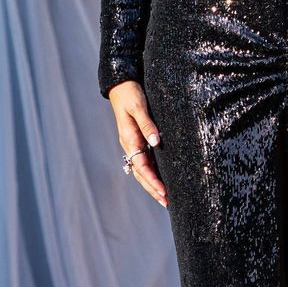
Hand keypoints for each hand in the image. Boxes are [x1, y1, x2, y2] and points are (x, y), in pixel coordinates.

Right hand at [107, 81, 167, 207]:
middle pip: (140, 173)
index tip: (164, 193)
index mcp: (128, 138)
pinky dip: (151, 172)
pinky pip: (144, 160)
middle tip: (167, 203)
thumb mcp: (139, 106)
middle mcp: (129, 143)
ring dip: (152, 184)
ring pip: (141, 169)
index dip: (153, 181)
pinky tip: (160, 178)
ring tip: (164, 197)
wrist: (121, 83)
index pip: (141, 166)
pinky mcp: (136, 138)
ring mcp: (132, 142)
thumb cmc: (131, 92)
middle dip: (153, 189)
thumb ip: (147, 124)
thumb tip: (155, 142)